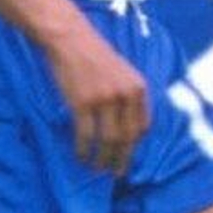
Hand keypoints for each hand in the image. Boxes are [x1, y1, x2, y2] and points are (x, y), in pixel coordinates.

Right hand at [44, 24, 149, 174]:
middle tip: (116, 173)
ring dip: (103, 159)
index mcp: (138, 88)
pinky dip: (84, 150)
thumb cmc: (93, 55)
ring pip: (108, 140)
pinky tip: (82, 157)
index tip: (127, 157)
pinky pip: (86, 135)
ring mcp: (104, 99)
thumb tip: (128, 128)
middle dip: (122, 159)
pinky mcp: (82, 103)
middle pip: (127, 138)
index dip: (135, 146)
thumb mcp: (122, 72)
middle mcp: (125, 95)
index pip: (142, 127)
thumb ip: (128, 96)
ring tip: (97, 169)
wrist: (69, 38)